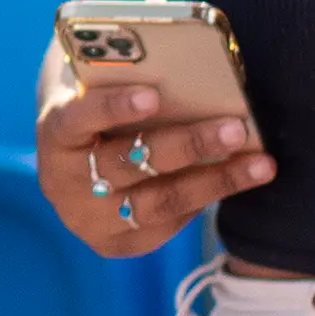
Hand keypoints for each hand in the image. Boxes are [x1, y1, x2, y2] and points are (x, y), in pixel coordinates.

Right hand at [35, 73, 266, 256]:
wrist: (79, 157)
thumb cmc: (104, 105)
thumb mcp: (103, 88)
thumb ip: (130, 81)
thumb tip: (196, 73)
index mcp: (54, 134)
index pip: (76, 120)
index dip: (112, 108)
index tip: (154, 94)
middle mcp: (63, 183)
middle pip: (127, 165)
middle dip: (187, 145)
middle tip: (236, 127)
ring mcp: (89, 219)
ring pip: (160, 201)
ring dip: (216, 180)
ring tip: (261, 162)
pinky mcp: (117, 242)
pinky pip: (172, 222)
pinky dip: (210, 197)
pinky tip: (244, 178)